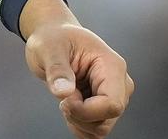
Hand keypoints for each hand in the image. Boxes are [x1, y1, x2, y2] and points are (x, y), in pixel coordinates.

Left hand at [20, 0, 132, 137]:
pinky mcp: (104, 106)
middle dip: (79, 116)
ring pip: (100, 128)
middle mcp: (119, 83)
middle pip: (106, 120)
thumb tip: (64, 92)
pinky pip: (95, 130)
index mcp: (112, 66)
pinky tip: (70, 105)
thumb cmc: (55, 38)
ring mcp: (114, 96)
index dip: (85, 111)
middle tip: (63, 96)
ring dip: (78, 120)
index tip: (65, 100)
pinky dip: (78, 124)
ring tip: (67, 97)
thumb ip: (57, 69)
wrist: (55, 38)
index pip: (111, 104)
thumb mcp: (48, 47)